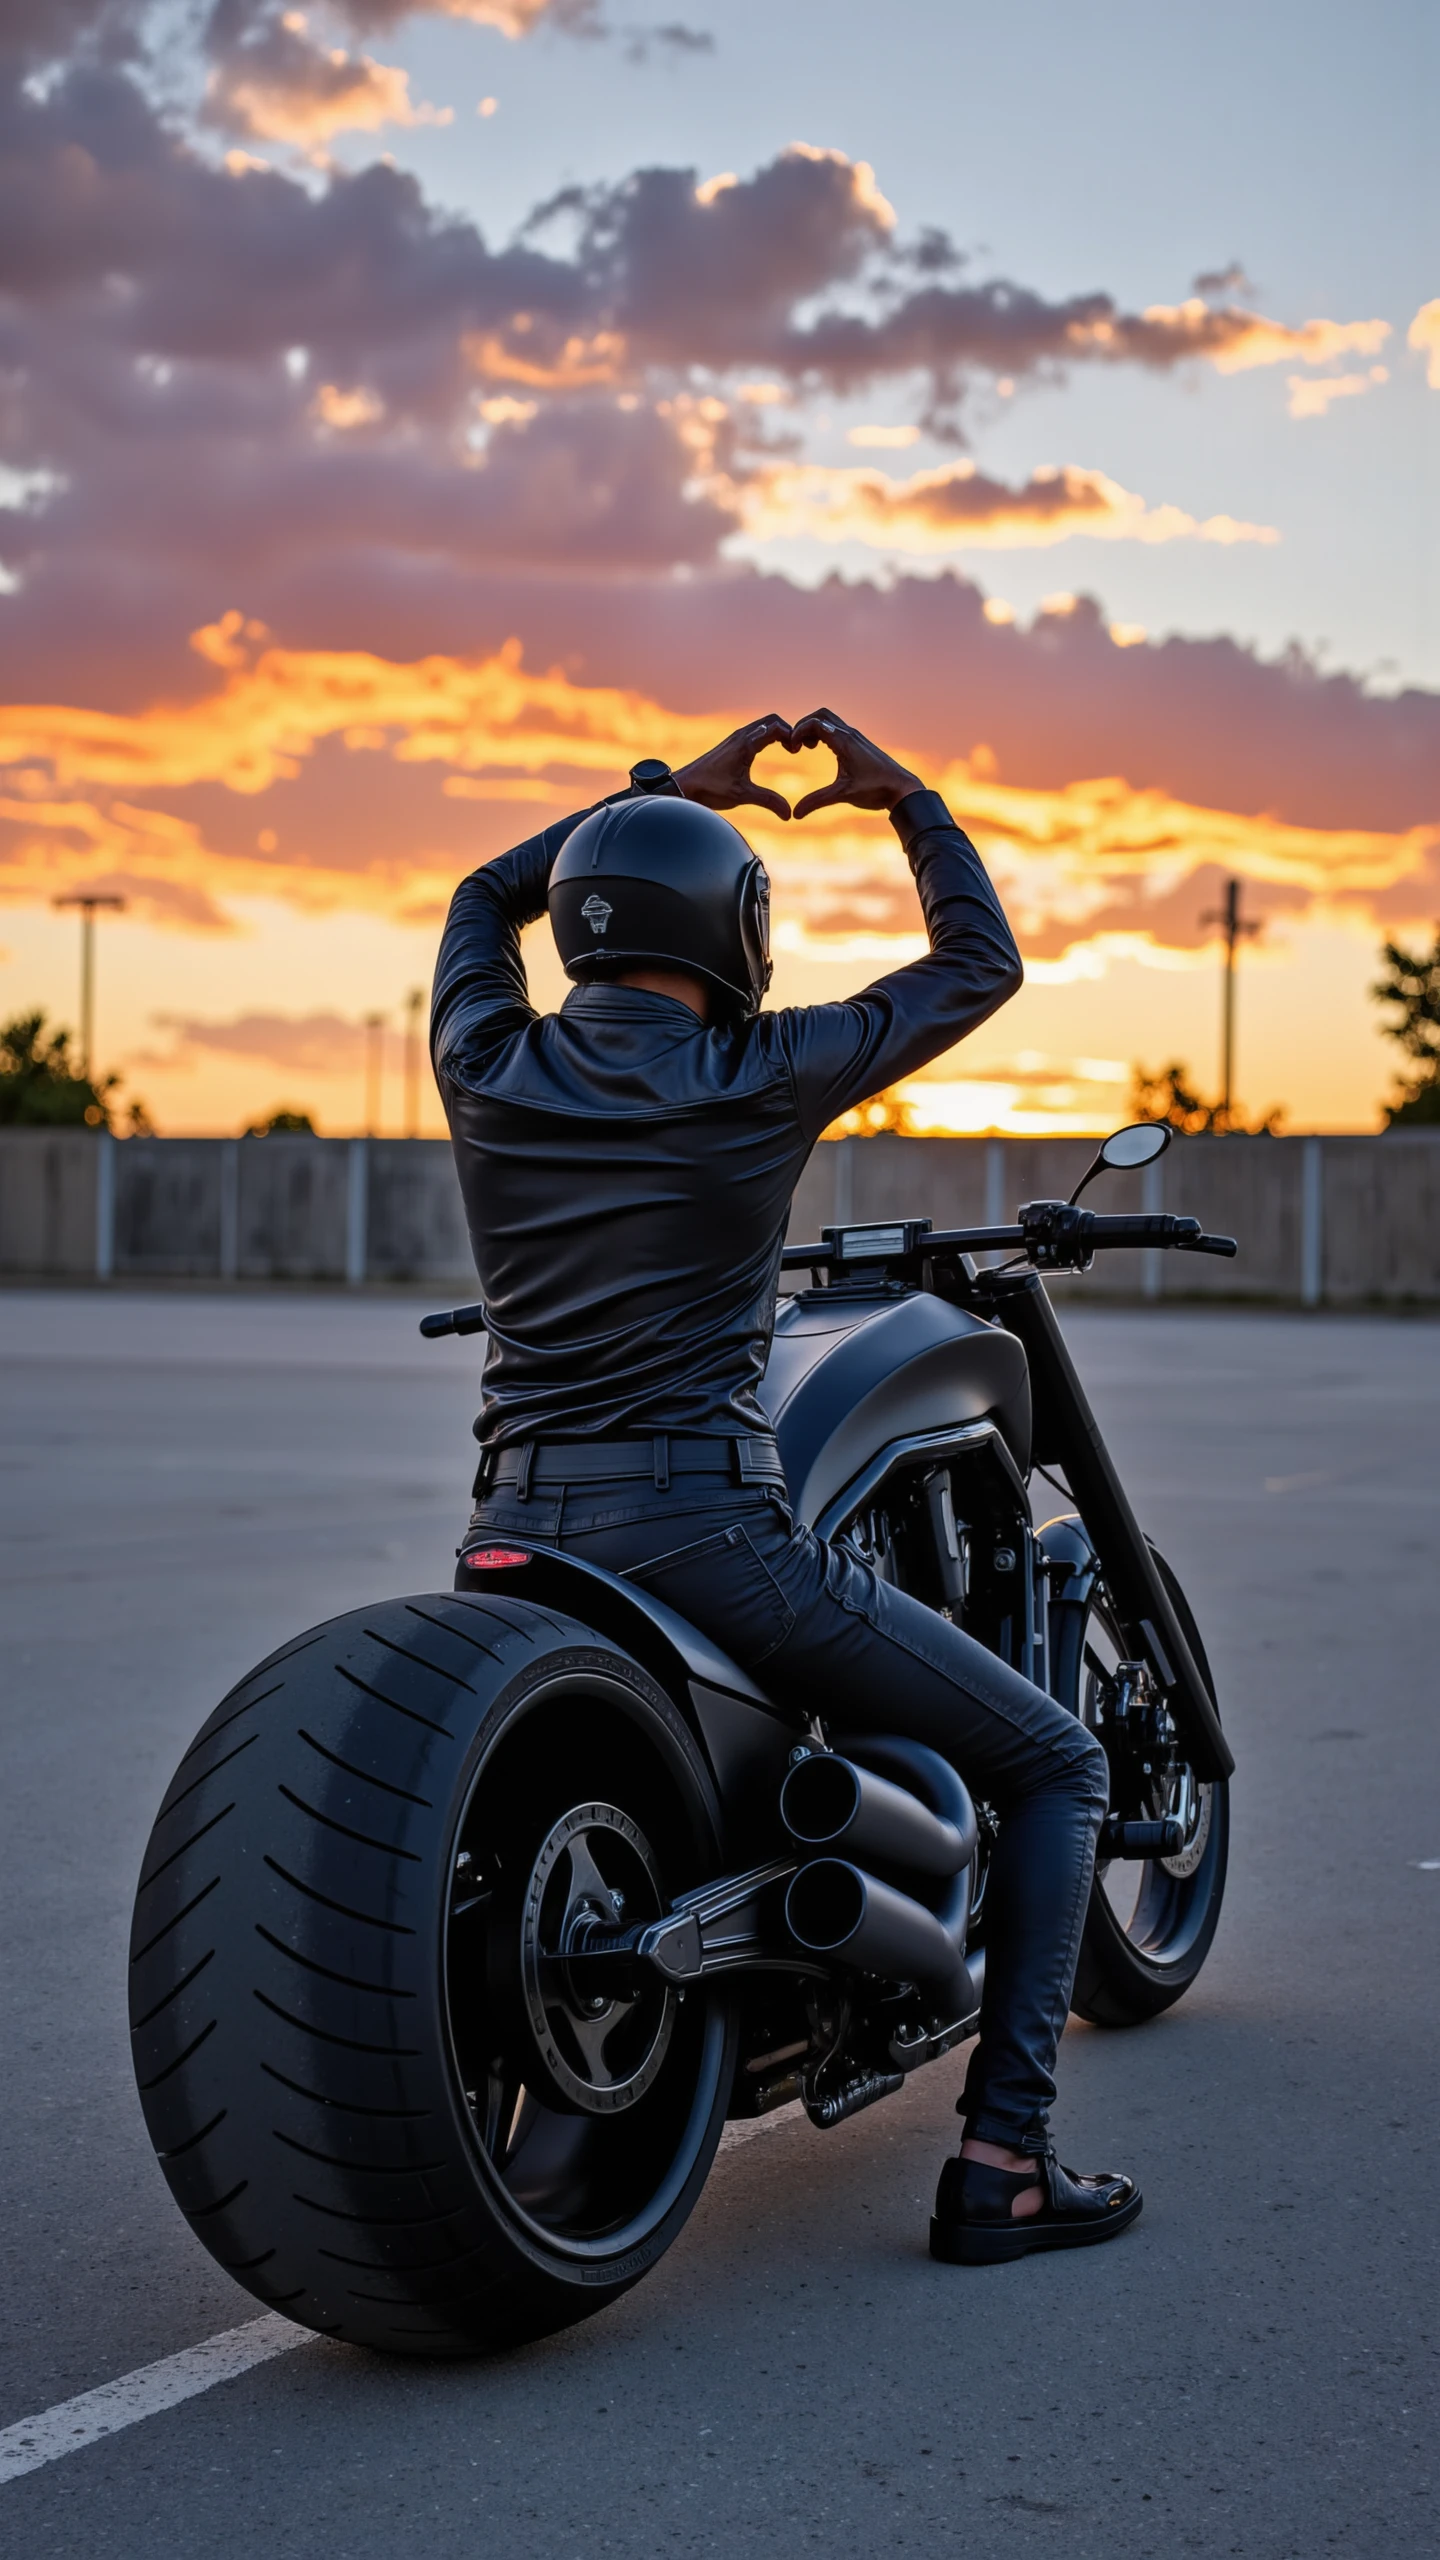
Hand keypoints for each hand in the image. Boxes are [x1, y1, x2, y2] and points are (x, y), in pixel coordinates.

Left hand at [672, 713, 793, 821]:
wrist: (684, 786)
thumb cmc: (710, 789)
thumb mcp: (742, 795)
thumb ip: (768, 801)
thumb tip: (789, 814)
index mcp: (745, 743)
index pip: (776, 726)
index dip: (791, 735)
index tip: (796, 752)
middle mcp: (741, 736)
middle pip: (772, 720)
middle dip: (788, 730)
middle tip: (796, 749)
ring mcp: (735, 738)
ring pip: (763, 724)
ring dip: (778, 732)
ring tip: (788, 749)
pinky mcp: (732, 744)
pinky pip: (755, 731)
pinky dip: (768, 736)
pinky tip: (770, 751)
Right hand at [786, 709, 921, 818]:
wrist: (902, 789)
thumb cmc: (876, 790)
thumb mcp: (843, 795)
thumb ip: (817, 801)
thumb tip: (795, 814)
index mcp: (844, 741)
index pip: (814, 723)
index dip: (797, 732)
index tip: (792, 749)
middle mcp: (850, 734)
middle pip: (821, 714)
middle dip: (804, 725)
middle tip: (797, 745)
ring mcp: (856, 737)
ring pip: (829, 720)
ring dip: (814, 728)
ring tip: (808, 748)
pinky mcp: (859, 743)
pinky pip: (837, 728)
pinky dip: (824, 733)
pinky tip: (822, 750)